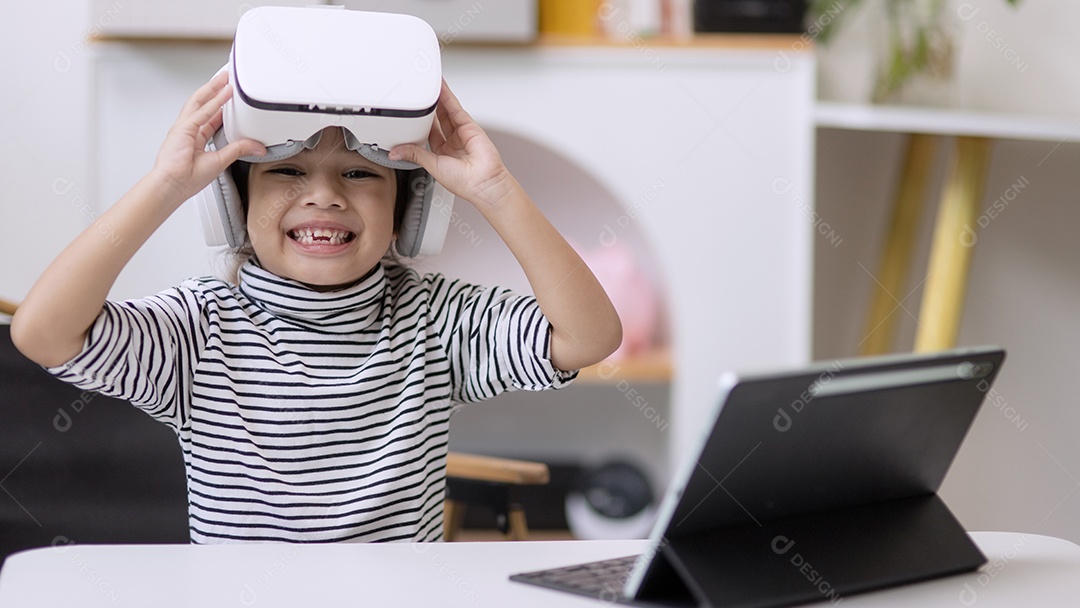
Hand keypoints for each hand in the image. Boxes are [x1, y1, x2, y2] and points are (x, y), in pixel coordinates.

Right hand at [151, 71, 264, 203]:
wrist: (172, 186)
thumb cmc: (187, 179)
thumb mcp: (220, 161)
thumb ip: (238, 150)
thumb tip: (257, 147)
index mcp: (194, 139)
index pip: (209, 117)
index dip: (219, 106)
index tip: (229, 97)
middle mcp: (188, 130)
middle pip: (202, 104)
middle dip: (214, 90)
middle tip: (226, 79)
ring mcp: (183, 128)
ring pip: (200, 102)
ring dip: (213, 89)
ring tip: (225, 78)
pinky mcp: (183, 129)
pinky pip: (202, 112)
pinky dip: (214, 102)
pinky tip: (224, 93)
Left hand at [389, 80, 516, 208]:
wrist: (483, 182)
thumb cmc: (464, 183)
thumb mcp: (432, 166)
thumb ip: (415, 154)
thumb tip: (396, 152)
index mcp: (442, 154)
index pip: (428, 134)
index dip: (420, 123)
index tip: (411, 114)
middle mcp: (453, 143)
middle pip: (438, 120)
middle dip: (429, 108)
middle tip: (419, 94)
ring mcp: (462, 133)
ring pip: (446, 111)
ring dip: (438, 98)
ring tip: (428, 85)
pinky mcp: (469, 126)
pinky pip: (455, 108)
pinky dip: (448, 97)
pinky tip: (441, 88)